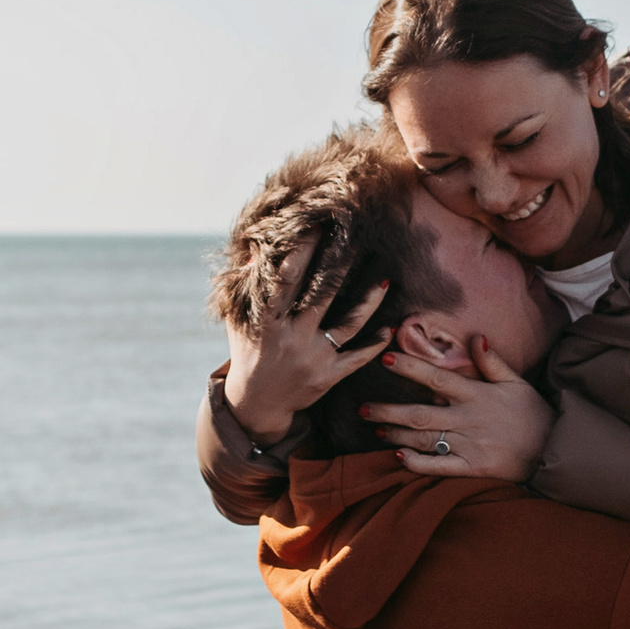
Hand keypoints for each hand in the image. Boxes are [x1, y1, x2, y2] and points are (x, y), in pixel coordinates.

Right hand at [221, 238, 392, 442]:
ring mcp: (312, 359)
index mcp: (266, 321)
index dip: (302, 251)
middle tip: (357, 240)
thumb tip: (257, 245)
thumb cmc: (248, 349)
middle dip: (340, 266)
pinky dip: (375, 344)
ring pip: (348, 326)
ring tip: (385, 280)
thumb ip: (247, 283)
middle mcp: (290, 339)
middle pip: (322, 297)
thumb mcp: (239, 317)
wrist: (257, 403)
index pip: (286, 280)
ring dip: (368, 302)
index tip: (317, 225)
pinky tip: (390, 328)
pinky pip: (357, 358)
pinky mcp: (328, 377)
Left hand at [360, 338, 551, 482]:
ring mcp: (471, 447)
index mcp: (478, 396)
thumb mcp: (518, 384)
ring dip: (396, 434)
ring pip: (424, 439)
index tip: (385, 358)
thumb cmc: (534, 415)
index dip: (410, 368)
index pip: (437, 378)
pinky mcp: (473, 470)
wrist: (555, 451)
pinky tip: (398, 456)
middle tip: (361, 407)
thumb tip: (476, 337)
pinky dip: (417, 462)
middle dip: (388, 410)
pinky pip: (440, 466)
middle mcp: (470, 420)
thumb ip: (494, 363)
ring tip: (375, 428)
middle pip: (420, 414)